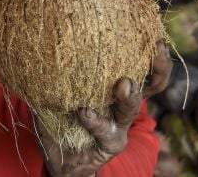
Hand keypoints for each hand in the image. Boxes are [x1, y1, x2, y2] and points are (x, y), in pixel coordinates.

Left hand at [37, 40, 171, 176]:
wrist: (60, 158)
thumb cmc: (60, 118)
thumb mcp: (57, 92)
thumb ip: (55, 73)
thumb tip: (40, 45)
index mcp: (114, 88)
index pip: (142, 68)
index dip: (154, 55)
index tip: (157, 39)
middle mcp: (122, 105)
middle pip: (150, 86)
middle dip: (157, 69)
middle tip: (154, 51)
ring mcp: (119, 125)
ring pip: (130, 109)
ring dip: (130, 96)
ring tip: (125, 84)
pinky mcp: (112, 144)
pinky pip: (107, 132)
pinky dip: (95, 121)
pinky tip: (84, 112)